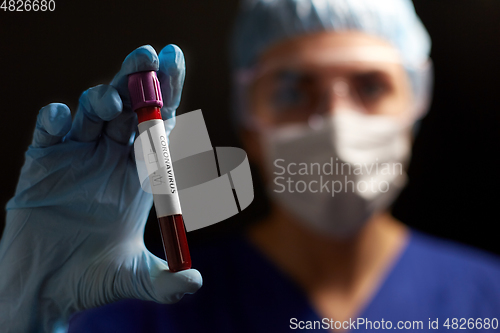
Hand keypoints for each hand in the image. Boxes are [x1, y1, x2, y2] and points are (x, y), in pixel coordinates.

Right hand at [0, 45, 201, 332]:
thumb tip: (195, 282)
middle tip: (149, 56)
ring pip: (92, 112)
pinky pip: (49, 130)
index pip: (159, 125)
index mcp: (140, 175)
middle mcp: (111, 159)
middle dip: (139, 80)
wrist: (44, 289)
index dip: (168, 93)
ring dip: (102, 98)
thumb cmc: (91, 281)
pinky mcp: (43, 163)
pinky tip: (64, 118)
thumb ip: (164, 282)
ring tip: (113, 102)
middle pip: (129, 108)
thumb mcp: (134, 280)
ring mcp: (77, 157)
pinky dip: (57, 119)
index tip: (174, 61)